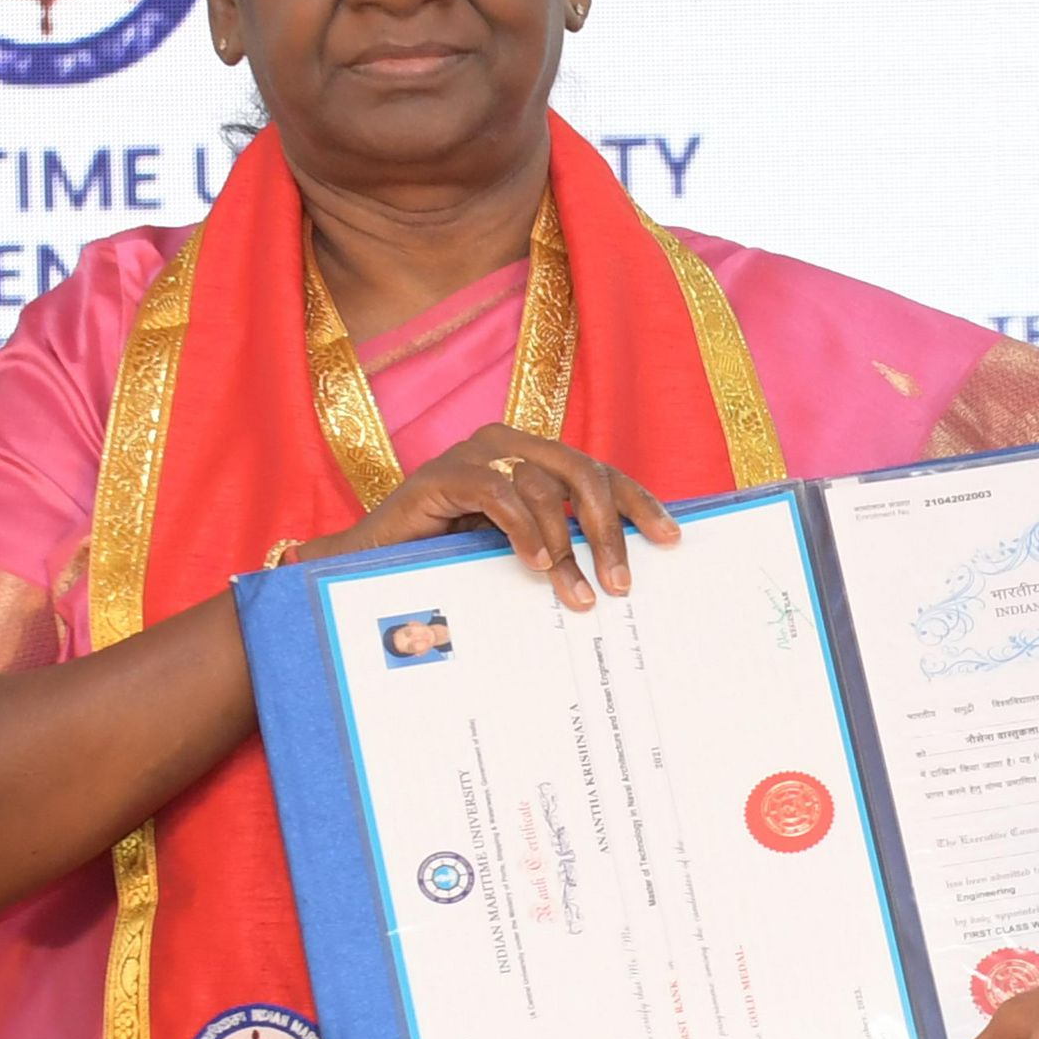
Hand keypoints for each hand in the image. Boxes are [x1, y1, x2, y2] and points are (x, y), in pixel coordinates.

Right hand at [311, 426, 679, 610]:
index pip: (602, 474)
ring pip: (543, 487)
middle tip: (621, 583)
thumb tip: (621, 577)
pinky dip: (524, 529)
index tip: (670, 541)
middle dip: (608, 531)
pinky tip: (537, 565)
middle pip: (582, 474)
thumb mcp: (518, 555)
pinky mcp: (441, 473)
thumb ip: (561, 549)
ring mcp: (474, 453)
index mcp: (535, 459)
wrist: (367, 567)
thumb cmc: (448, 563)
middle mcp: (510, 444)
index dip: (638, 504)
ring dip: (566, 546)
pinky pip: (498, 492)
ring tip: (578, 594)